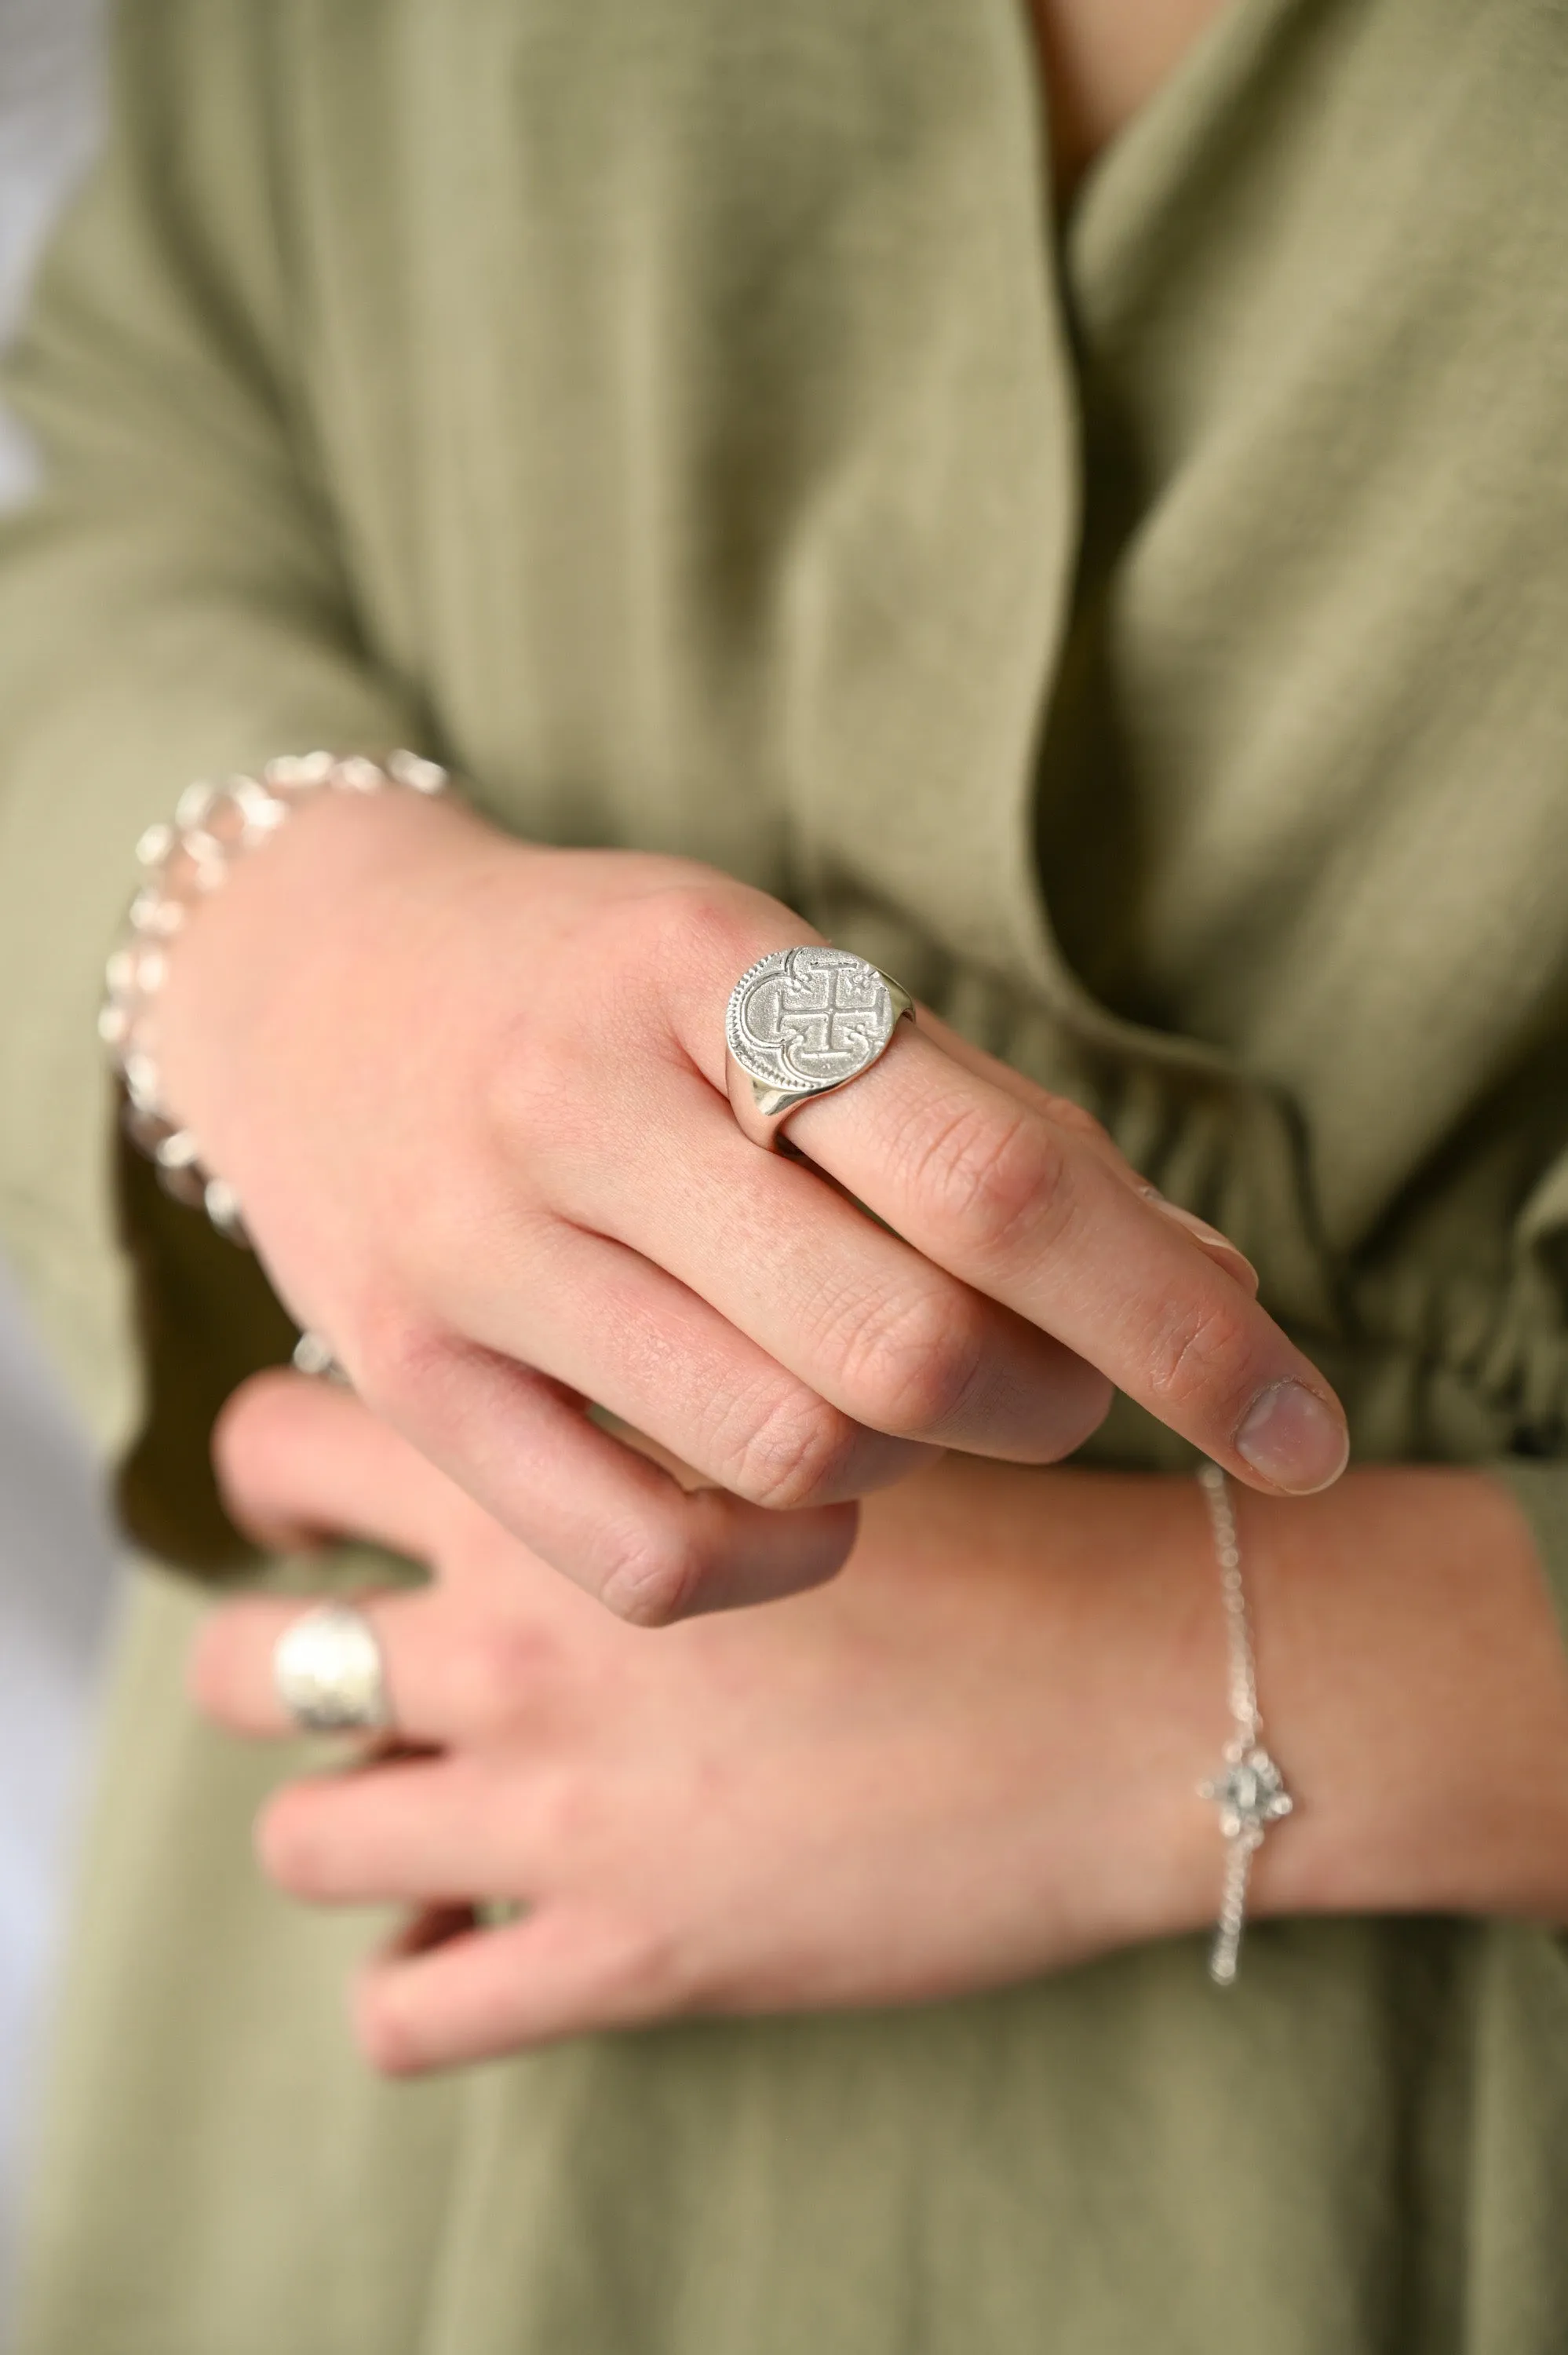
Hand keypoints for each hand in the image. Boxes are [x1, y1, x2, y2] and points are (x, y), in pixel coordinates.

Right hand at [160, 786, 1345, 1619]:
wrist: (312, 975)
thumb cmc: (606, 985)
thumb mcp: (787, 987)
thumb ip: (986, 1127)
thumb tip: (1217, 1288)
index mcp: (713, 968)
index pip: (1000, 1181)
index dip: (1185, 1328)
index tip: (1305, 1434)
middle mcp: (579, 1104)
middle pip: (908, 1343)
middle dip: (1056, 1403)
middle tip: (1067, 1392)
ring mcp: (474, 1252)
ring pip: (789, 1456)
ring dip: (912, 1468)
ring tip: (899, 1406)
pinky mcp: (407, 1379)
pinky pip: (647, 1560)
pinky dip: (777, 1564)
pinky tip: (800, 1507)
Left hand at [192, 1374, 1223, 2070]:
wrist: (1150, 1688)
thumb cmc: (1006, 1523)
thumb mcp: (816, 1382)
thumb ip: (660, 1357)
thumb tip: (564, 1359)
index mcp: (550, 1470)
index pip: (282, 1441)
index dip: (282, 1467)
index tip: (332, 1491)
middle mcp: (514, 1639)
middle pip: (252, 1656)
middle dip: (277, 1652)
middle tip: (356, 1651)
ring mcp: (557, 1809)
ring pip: (300, 1838)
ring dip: (346, 1818)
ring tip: (428, 1802)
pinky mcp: (627, 1960)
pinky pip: (408, 2013)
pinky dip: (416, 1981)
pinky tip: (487, 1934)